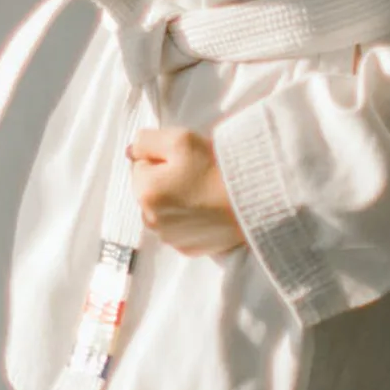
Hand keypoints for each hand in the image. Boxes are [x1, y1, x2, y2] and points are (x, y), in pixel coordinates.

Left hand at [128, 125, 246, 256]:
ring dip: (176, 200)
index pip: (141, 164)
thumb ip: (146, 141)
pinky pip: (179, 227)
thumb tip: (131, 152)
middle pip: (150, 189)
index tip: (186, 160)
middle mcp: (151, 219)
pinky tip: (208, 209)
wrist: (258, 200)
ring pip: (164, 209)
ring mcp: (170, 237)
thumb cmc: (218, 168)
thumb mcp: (179, 140)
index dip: (162, 157)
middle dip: (166, 180)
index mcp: (144, 192)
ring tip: (204, 192)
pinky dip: (189, 218)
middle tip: (197, 174)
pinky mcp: (188, 249)